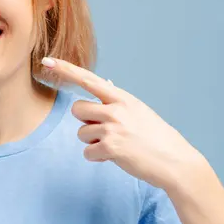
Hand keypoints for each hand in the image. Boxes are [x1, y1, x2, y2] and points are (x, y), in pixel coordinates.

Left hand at [42, 57, 206, 190]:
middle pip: (77, 109)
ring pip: (81, 133)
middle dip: (86, 122)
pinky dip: (98, 158)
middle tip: (106, 131)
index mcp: (122, 98)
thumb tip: (103, 83)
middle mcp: (116, 109)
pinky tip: (116, 157)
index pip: (88, 79)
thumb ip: (117, 100)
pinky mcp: (111, 148)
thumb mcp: (139, 111)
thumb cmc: (157, 137)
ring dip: (93, 142)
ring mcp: (113, 128)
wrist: (177, 162)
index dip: (65, 70)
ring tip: (117, 145)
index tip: (46, 61)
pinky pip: (87, 152)